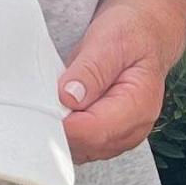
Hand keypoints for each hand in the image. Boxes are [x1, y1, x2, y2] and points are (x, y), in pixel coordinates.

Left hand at [57, 3, 180, 164]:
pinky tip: (61, 108)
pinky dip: (66, 130)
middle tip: (43, 101)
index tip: (43, 107)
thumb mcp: (110, 40)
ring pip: (81, 150)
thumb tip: (69, 97)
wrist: (143, 34)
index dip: (65, 123)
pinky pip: (80, 144)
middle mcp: (134, 128)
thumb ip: (91, 70)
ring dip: (62, 130)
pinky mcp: (107, 136)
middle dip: (60, 127)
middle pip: (87, 145)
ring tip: (53, 100)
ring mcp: (120, 136)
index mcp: (139, 104)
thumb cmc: (131, 34)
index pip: (96, 131)